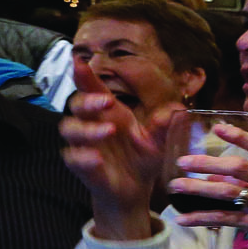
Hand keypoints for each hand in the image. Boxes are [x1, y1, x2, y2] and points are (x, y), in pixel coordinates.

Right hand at [60, 62, 167, 239]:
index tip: (78, 61)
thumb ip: (163, 127)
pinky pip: (74, 158)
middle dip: (88, 101)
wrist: (134, 188)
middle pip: (77, 105)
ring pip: (71, 129)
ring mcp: (83, 144)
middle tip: (106, 102)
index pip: (92, 89)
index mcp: (110, 112)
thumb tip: (176, 110)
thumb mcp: (158, 142)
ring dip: (88, 129)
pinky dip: (84, 157)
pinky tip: (96, 158)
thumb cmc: (142, 157)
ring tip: (108, 131)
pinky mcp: (80, 165)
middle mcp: (92, 124)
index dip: (83, 75)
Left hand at [169, 125, 247, 248]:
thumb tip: (215, 177)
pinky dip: (201, 218)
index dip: (239, 136)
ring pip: (227, 192)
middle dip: (207, 163)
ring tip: (175, 186)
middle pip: (238, 167)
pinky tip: (183, 218)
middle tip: (183, 161)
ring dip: (197, 188)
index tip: (217, 128)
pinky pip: (224, 218)